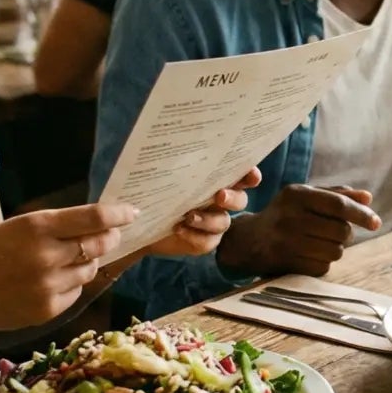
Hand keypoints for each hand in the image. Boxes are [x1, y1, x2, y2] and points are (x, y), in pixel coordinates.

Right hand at [0, 202, 138, 331]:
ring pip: (90, 269)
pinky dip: (72, 283)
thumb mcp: (16, 227)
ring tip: (67, 258)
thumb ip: (55, 226)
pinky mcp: (48, 310)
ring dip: (88, 261)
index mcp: (37, 227)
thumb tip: (97, 223)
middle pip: (101, 244)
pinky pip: (76, 292)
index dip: (119, 215)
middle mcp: (47, 256)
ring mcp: (49, 286)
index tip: (132, 212)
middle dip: (111, 237)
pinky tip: (51, 280)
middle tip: (111, 234)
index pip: (94, 218)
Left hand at [142, 168, 260, 258]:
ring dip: (208, 219)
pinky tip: (179, 229)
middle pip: (240, 200)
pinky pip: (208, 242)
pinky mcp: (204, 241)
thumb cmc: (155, 189)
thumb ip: (173, 164)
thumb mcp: (162, 173)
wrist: (141, 220)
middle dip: (233, 198)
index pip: (241, 175)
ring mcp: (214, 223)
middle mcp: (220, 201)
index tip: (251, 175)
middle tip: (219, 196)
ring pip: (223, 222)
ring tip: (189, 216)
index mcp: (216, 180)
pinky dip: (195, 236)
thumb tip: (174, 151)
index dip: (250, 175)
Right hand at [216, 184, 379, 277]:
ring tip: (320, 242)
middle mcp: (290, 217)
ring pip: (335, 251)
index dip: (360, 214)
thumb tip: (368, 198)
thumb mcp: (306, 197)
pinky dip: (322, 263)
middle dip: (345, 234)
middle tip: (335, 232)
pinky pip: (323, 267)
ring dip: (335, 249)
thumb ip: (337, 195)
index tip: (376, 223)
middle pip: (340, 231)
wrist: (248, 239)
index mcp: (297, 195)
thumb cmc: (285, 214)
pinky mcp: (286, 263)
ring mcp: (287, 242)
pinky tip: (308, 254)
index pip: (338, 204)